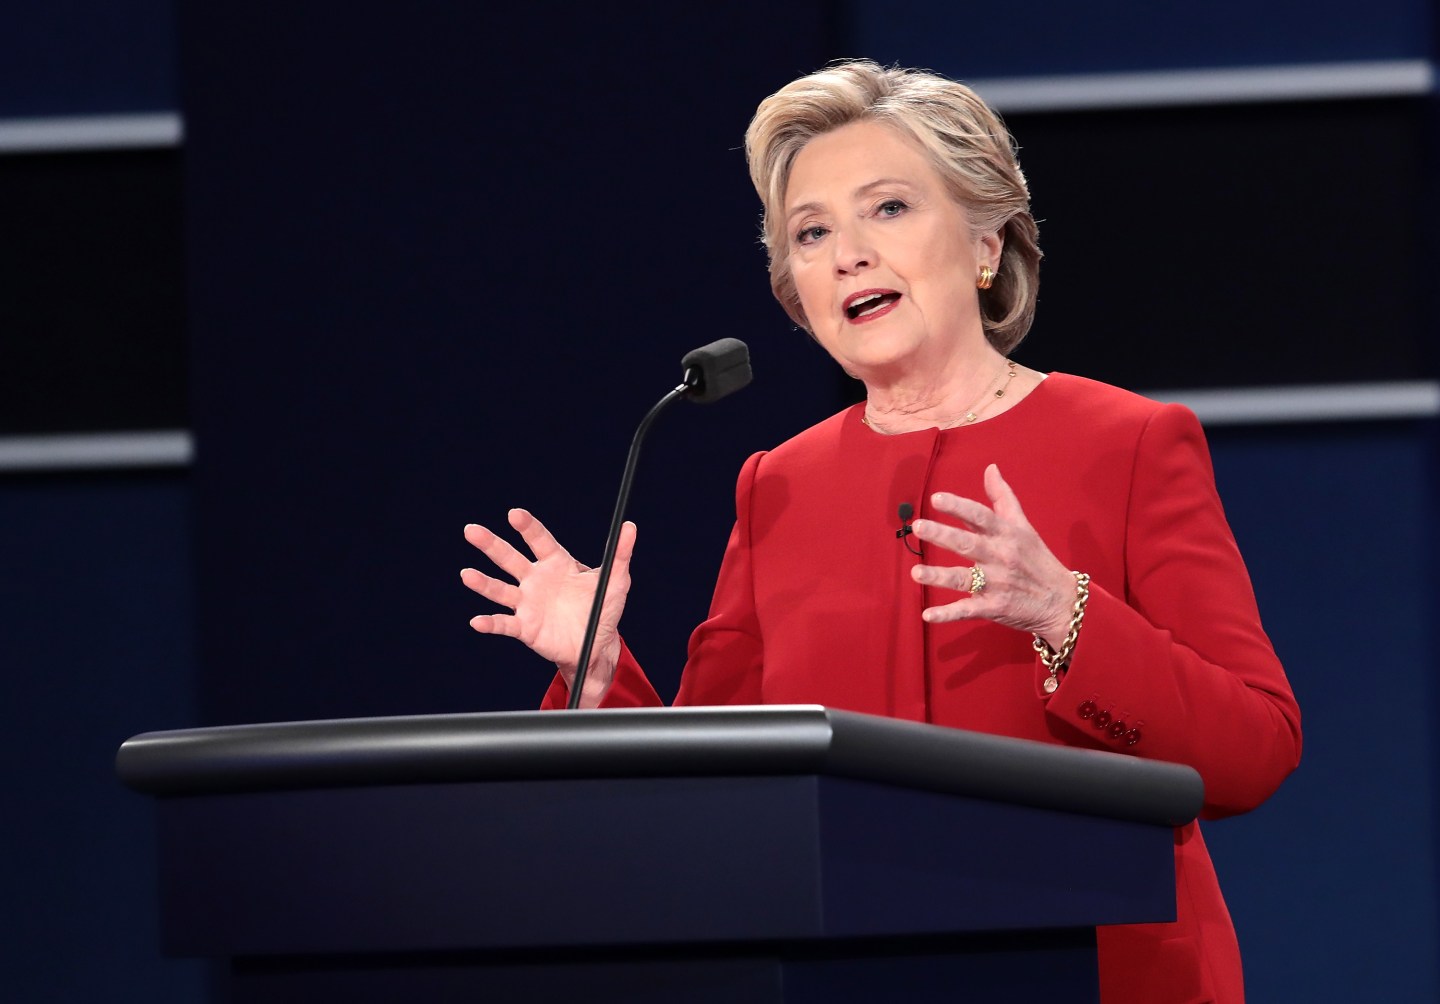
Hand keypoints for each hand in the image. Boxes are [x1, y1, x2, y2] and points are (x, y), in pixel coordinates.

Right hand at [461, 509, 635, 700]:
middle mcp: (536, 579)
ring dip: (483, 583)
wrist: (595, 644)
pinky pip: (504, 624)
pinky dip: (490, 623)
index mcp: (556, 563)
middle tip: (471, 531)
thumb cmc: (602, 608)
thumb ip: (620, 554)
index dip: (527, 527)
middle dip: (491, 545)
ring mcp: (528, 603)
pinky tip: (477, 621)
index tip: (515, 514)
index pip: (539, 540)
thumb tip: (630, 526)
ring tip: (467, 574)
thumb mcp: (616, 580)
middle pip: (510, 559)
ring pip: (501, 590)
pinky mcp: (525, 628)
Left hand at [909, 464, 1074, 646]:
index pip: (981, 516)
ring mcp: (996, 584)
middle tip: (918, 526)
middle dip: (943, 535)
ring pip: (963, 578)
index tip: (936, 498)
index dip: (959, 506)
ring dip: (939, 576)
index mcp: (1007, 535)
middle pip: (968, 544)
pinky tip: (928, 614)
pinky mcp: (994, 608)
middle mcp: (1001, 557)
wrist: (1062, 601)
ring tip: (916, 572)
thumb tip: (990, 468)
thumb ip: (1003, 497)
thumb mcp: (1023, 526)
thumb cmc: (1038, 559)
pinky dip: (948, 614)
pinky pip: (967, 610)